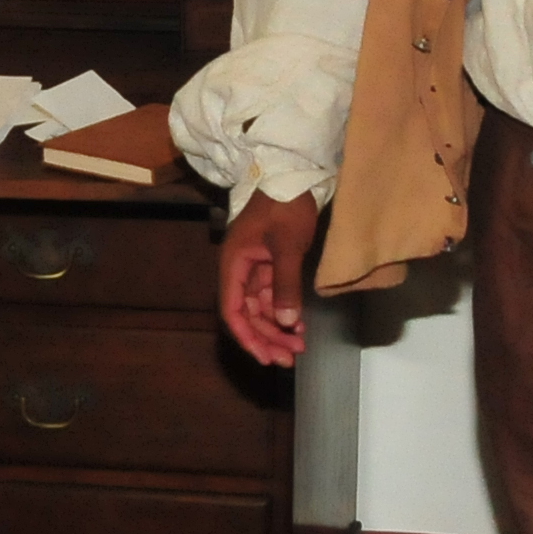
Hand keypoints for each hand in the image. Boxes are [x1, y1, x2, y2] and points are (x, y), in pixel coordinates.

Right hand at [217, 192, 320, 368]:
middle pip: (247, 314)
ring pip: (261, 308)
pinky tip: (299, 326)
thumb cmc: (285, 206)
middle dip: (267, 338)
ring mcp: (255, 268)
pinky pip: (273, 296)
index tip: (266, 357)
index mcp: (233, 264)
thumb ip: (285, 285)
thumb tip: (286, 322)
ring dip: (277, 328)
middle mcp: (239, 270)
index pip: (233, 310)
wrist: (295, 174)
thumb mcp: (288, 245)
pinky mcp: (270, 264)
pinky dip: (285, 312)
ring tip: (299, 346)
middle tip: (290, 358)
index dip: (247, 337)